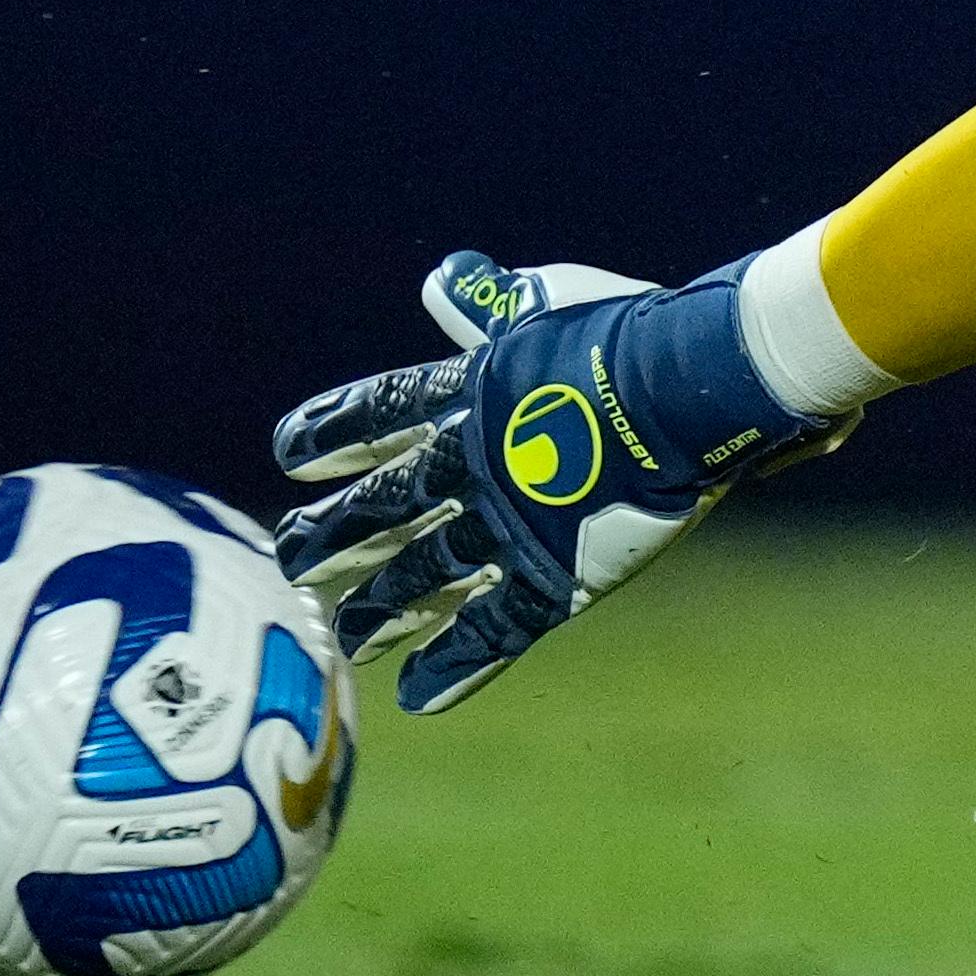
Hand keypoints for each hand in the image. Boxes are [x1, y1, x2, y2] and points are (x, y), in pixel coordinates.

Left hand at [272, 251, 838, 714]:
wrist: (689, 386)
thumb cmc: (624, 333)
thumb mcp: (548, 303)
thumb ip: (490, 301)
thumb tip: (443, 278)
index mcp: (468, 396)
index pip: (379, 415)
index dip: (331, 432)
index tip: (287, 453)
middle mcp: (471, 466)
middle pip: (381, 506)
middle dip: (333, 534)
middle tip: (292, 558)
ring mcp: (508, 526)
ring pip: (424, 577)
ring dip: (381, 610)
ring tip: (346, 640)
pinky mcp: (555, 575)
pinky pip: (496, 631)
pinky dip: (455, 665)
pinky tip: (416, 697)